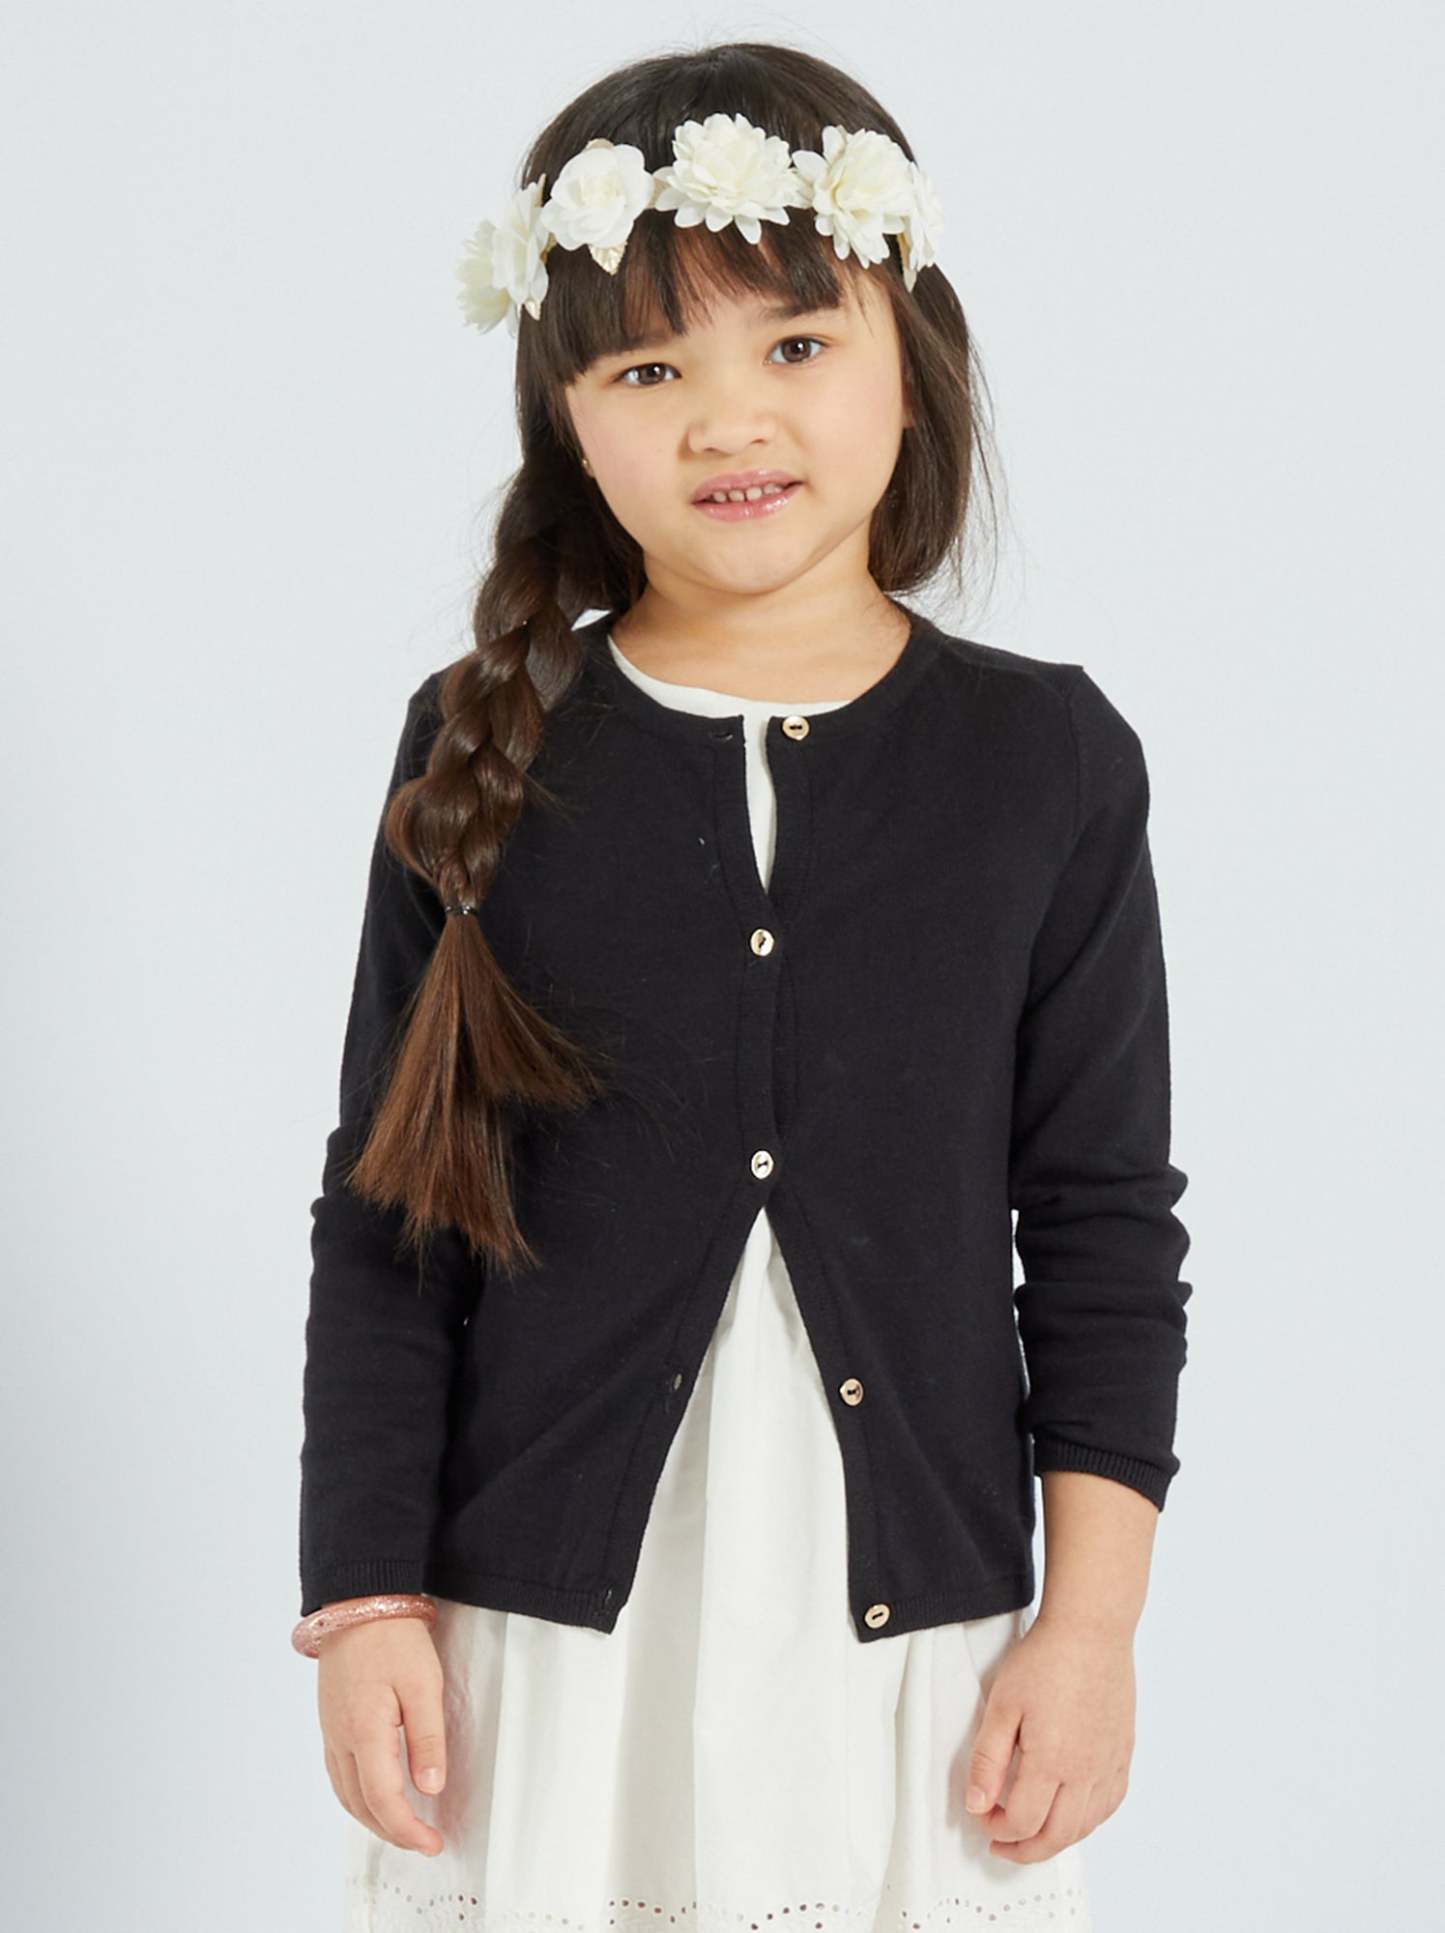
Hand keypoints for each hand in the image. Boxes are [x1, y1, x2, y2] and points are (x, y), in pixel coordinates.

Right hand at [315, 1606, 447, 1856]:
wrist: (359, 1602)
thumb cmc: (393, 1638)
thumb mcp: (424, 1684)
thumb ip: (428, 1739)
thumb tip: (431, 1789)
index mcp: (364, 1731)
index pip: (383, 1799)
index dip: (408, 1829)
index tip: (432, 1843)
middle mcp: (340, 1738)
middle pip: (360, 1805)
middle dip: (391, 1832)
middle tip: (423, 1842)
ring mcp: (331, 1731)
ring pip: (346, 1794)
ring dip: (372, 1819)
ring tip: (403, 1827)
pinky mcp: (331, 1722)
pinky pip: (339, 1774)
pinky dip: (358, 1796)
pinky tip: (376, 1795)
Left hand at [963, 1612, 1134, 1862]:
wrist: (1091, 1630)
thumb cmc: (1045, 1660)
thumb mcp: (1001, 1705)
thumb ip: (987, 1760)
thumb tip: (977, 1805)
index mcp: (1052, 1763)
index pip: (1023, 1822)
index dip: (996, 1828)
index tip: (981, 1817)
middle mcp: (1086, 1773)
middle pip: (1057, 1836)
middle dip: (1024, 1850)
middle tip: (1002, 1845)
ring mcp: (1109, 1764)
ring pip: (1086, 1826)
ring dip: (1056, 1839)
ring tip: (1032, 1833)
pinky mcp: (1123, 1752)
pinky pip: (1110, 1804)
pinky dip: (1088, 1820)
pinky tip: (1073, 1812)